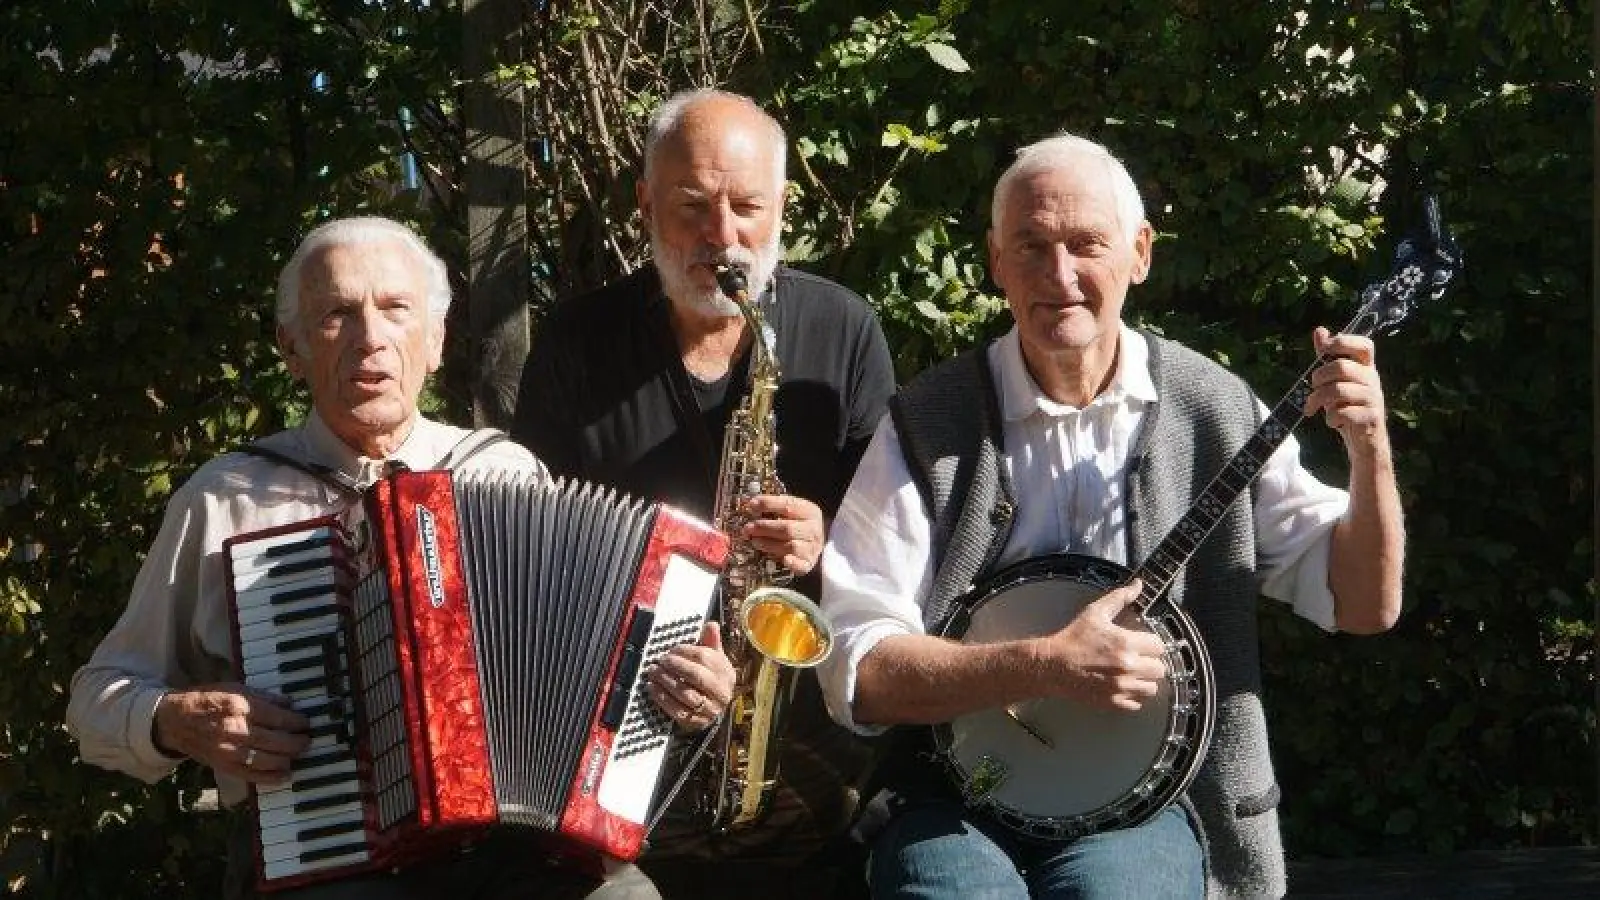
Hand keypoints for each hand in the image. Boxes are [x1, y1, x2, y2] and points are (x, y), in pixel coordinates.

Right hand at [153, 683, 310, 784]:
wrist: (175, 722)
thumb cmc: (207, 701)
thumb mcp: (234, 688)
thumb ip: (263, 697)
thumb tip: (289, 704)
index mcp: (238, 707)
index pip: (277, 717)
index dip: (297, 721)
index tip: (307, 722)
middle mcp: (234, 731)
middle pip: (276, 741)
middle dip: (297, 741)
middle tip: (308, 739)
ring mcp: (229, 751)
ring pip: (267, 760)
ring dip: (288, 758)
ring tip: (300, 753)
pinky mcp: (224, 766)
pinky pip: (252, 775)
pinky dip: (271, 777)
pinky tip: (286, 774)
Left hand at [647, 622, 735, 731]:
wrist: (714, 706)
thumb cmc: (711, 676)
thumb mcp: (715, 658)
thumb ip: (711, 641)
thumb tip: (711, 624)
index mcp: (726, 672)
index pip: (705, 658)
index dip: (685, 652)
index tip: (671, 650)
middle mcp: (721, 692)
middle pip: (697, 676)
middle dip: (675, 666)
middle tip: (660, 661)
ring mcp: (710, 709)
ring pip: (686, 694)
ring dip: (666, 682)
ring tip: (653, 672)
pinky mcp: (697, 722)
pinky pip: (677, 711)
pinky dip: (662, 699)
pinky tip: (652, 688)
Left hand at [741, 494, 825, 575]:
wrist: (817, 542)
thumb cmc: (798, 523)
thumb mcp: (793, 511)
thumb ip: (775, 507)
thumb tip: (750, 504)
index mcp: (808, 511)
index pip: (788, 505)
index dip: (768, 504)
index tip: (751, 505)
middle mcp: (812, 528)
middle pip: (787, 528)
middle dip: (764, 528)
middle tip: (747, 528)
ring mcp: (811, 547)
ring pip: (790, 546)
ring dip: (769, 544)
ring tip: (755, 541)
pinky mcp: (808, 563)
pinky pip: (800, 565)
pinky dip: (792, 563)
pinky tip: (784, 560)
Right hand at [1034, 580, 1167, 710]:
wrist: (1052, 665)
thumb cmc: (1073, 639)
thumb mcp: (1095, 613)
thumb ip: (1120, 598)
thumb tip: (1138, 585)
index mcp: (1126, 643)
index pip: (1159, 646)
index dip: (1151, 644)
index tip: (1142, 644)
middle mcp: (1127, 667)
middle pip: (1160, 669)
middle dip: (1150, 663)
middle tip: (1137, 659)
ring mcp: (1121, 687)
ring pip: (1151, 688)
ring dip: (1144, 681)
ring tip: (1131, 673)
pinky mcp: (1113, 702)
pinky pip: (1136, 704)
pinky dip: (1132, 697)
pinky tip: (1121, 686)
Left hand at [1306, 327, 1389, 460]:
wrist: (1365, 442)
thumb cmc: (1347, 407)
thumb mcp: (1335, 381)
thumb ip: (1327, 358)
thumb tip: (1320, 330)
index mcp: (1366, 368)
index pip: (1364, 345)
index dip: (1343, 341)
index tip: (1323, 349)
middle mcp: (1373, 380)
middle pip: (1341, 367)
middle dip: (1318, 377)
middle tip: (1311, 387)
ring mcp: (1374, 399)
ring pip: (1338, 390)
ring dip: (1317, 400)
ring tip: (1311, 407)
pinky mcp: (1371, 418)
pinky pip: (1343, 413)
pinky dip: (1331, 418)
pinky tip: (1332, 422)